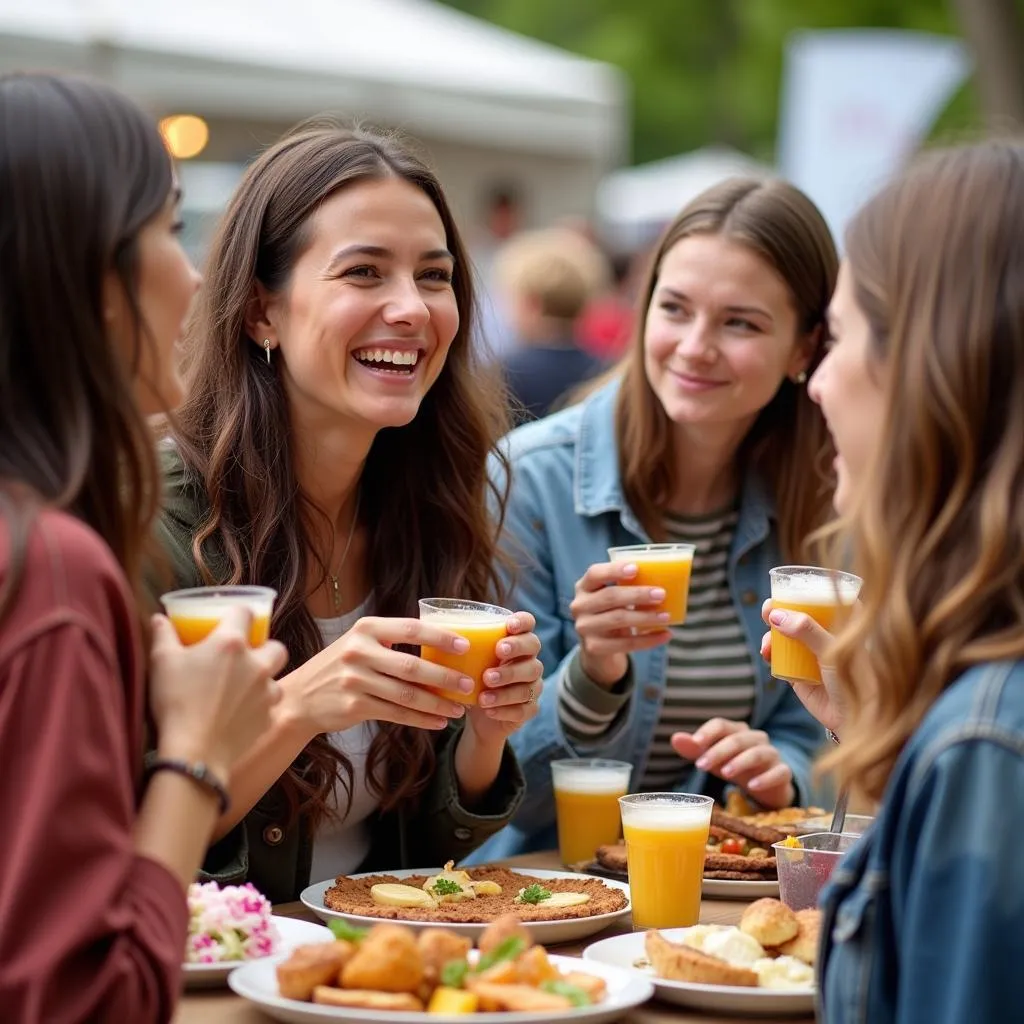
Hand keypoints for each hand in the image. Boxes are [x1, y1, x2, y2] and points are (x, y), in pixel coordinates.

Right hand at [148, 607, 287, 779]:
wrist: (194, 752)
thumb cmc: (175, 702)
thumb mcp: (162, 662)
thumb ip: (163, 635)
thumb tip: (159, 619)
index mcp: (231, 643)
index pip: (245, 613)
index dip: (238, 613)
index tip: (229, 620)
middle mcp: (256, 663)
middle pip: (275, 646)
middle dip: (264, 648)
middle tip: (244, 657)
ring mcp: (266, 691)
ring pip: (276, 677)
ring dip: (263, 679)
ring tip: (243, 687)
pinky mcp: (268, 716)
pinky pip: (269, 705)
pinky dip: (258, 706)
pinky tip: (240, 713)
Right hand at [278, 617, 480, 738]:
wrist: (299, 699)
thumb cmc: (339, 667)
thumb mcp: (359, 643)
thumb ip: (390, 641)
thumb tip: (440, 646)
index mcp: (365, 629)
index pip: (411, 628)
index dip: (440, 636)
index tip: (465, 645)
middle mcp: (359, 652)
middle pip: (413, 665)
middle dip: (446, 677)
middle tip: (469, 684)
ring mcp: (355, 680)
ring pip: (407, 694)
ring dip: (438, 703)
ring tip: (459, 708)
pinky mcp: (354, 707)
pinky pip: (396, 714)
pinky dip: (421, 719)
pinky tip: (438, 722)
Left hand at [464, 611, 542, 744]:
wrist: (480, 716)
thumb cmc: (472, 678)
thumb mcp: (463, 661)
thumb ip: (455, 645)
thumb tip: (430, 627)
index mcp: (515, 641)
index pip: (528, 623)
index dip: (522, 621)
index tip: (508, 625)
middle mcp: (529, 659)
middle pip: (533, 647)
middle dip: (516, 648)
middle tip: (497, 653)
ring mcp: (533, 684)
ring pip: (529, 682)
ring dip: (506, 688)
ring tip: (483, 695)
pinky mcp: (530, 708)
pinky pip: (525, 708)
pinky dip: (506, 710)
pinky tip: (489, 710)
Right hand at [571, 560, 671, 685]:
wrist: (598, 648)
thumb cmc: (611, 613)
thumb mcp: (613, 598)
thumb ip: (628, 586)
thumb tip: (665, 578)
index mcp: (584, 587)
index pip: (595, 574)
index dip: (614, 570)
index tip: (636, 569)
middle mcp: (579, 606)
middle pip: (610, 596)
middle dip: (638, 594)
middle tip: (661, 594)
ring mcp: (584, 628)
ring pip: (618, 619)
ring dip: (645, 617)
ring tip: (666, 616)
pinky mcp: (594, 648)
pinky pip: (625, 643)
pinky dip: (648, 640)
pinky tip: (665, 635)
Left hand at [671, 718, 794, 809]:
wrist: (767, 785)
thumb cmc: (735, 767)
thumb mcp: (714, 759)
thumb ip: (696, 749)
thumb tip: (675, 738)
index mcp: (737, 731)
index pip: (721, 724)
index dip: (708, 732)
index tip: (695, 743)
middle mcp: (756, 739)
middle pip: (737, 738)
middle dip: (718, 751)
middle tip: (701, 765)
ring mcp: (772, 754)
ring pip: (758, 753)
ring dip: (740, 761)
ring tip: (724, 773)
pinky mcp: (783, 772)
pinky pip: (779, 772)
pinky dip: (765, 778)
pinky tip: (752, 787)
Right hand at [760, 599, 843, 734]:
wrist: (856, 719)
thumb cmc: (856, 680)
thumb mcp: (833, 649)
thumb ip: (807, 630)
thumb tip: (776, 615)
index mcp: (843, 623)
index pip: (825, 596)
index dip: (806, 588)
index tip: (788, 586)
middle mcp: (826, 635)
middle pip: (799, 613)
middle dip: (780, 610)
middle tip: (767, 611)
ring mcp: (811, 653)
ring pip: (785, 634)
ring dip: (771, 633)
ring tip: (766, 643)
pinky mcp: (798, 672)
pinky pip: (779, 657)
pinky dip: (770, 652)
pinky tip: (767, 654)